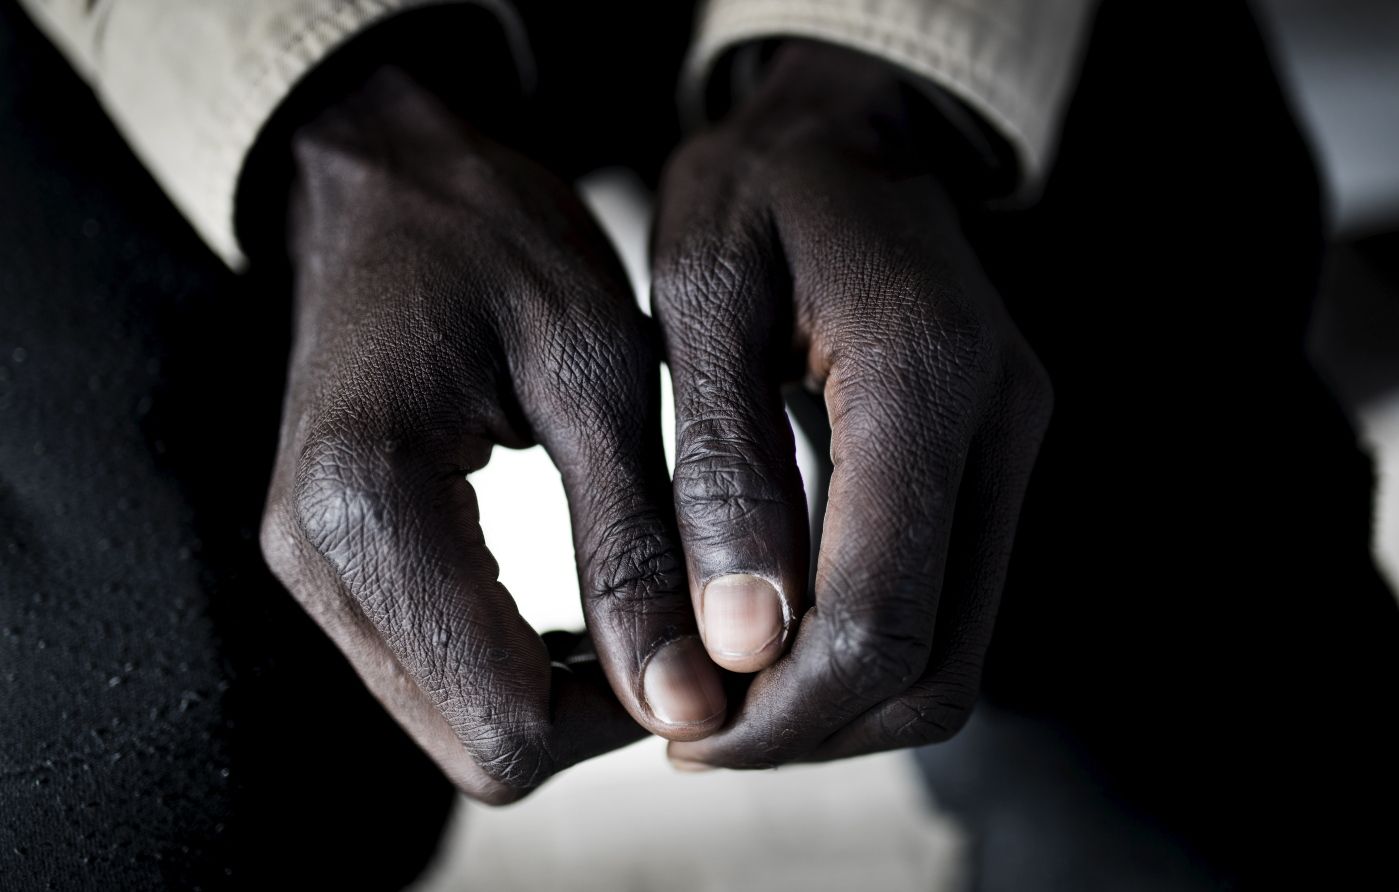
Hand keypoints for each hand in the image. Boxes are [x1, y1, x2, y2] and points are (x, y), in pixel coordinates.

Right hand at [259, 68, 724, 802]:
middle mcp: (313, 564)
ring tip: (642, 600)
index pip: (508, 727)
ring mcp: (309, 570)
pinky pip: (434, 674)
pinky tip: (584, 593)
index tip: (707, 644)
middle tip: (683, 622)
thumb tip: (683, 706)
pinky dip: (519, 663)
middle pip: (476, 748)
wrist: (379, 181)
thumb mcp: (590, 371)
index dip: (628, 714)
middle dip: (597, 715)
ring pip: (456, 724)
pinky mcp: (328, 563)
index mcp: (370, 510)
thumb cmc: (493, 241)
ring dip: (561, 695)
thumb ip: (631, 546)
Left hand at [652, 41, 1051, 767]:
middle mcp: (1001, 428)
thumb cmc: (759, 194)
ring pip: (954, 657)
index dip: (784, 709)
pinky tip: (778, 641)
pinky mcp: (994, 466)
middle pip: (936, 665)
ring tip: (727, 695)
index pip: (883, 615)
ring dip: (841, 706)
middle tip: (698, 730)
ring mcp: (1012, 450)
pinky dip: (866, 657)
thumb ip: (723, 467)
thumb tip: (741, 640)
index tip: (688, 731)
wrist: (847, 131)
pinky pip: (949, 607)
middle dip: (812, 728)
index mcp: (927, 380)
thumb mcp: (706, 298)